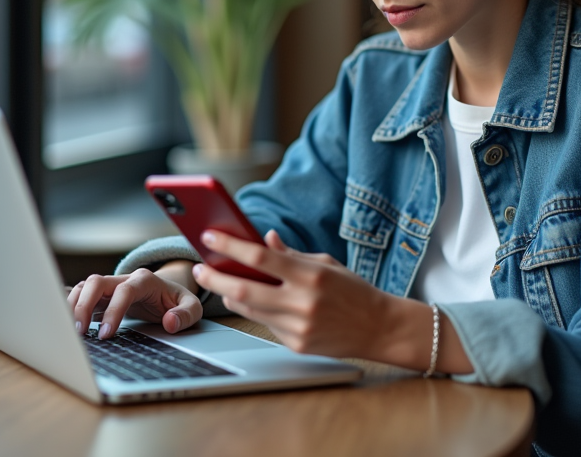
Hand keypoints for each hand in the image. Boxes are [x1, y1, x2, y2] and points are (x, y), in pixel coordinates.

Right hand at [67, 266, 202, 338]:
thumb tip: (170, 322)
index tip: (106, 334)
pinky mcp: (102, 294)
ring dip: (74, 305)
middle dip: (85, 305)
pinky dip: (72, 305)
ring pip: (85, 286)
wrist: (167, 291)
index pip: (124, 291)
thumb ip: (185, 314)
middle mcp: (124, 279)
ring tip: (72, 330)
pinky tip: (67, 323)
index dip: (114, 311)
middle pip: (97, 282)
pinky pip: (82, 294)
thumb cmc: (177, 301)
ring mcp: (111, 285)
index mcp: (145, 280)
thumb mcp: (191, 307)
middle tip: (80, 332)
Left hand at [191, 229, 394, 358]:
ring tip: (222, 282)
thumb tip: (265, 239)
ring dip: (230, 295)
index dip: (230, 246)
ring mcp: (299, 327)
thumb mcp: (326, 263)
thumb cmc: (353, 291)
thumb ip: (292, 254)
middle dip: (215, 277)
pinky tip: (257, 303)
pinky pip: (266, 325)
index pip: (260, 258)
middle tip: (200, 268)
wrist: (380, 328)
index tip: (209, 236)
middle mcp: (303, 302)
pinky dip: (257, 312)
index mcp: (310, 275)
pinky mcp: (297, 345)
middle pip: (244, 289)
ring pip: (249, 310)